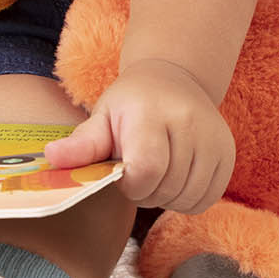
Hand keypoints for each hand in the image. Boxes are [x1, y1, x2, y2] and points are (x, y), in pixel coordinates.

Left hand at [44, 60, 235, 212]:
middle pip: (166, 188)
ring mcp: (214, 139)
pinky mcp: (228, 155)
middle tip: (136, 173)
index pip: (146, 169)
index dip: (131, 184)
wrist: (173, 78)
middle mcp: (189, 123)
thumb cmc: (130, 104)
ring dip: (166, 197)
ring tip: (155, 173)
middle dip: (145, 192)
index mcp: (151, 113)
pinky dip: (187, 199)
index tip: (122, 173)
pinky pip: (207, 199)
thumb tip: (50, 157)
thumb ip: (81, 144)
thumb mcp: (102, 116)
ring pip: (188, 198)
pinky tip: (175, 178)